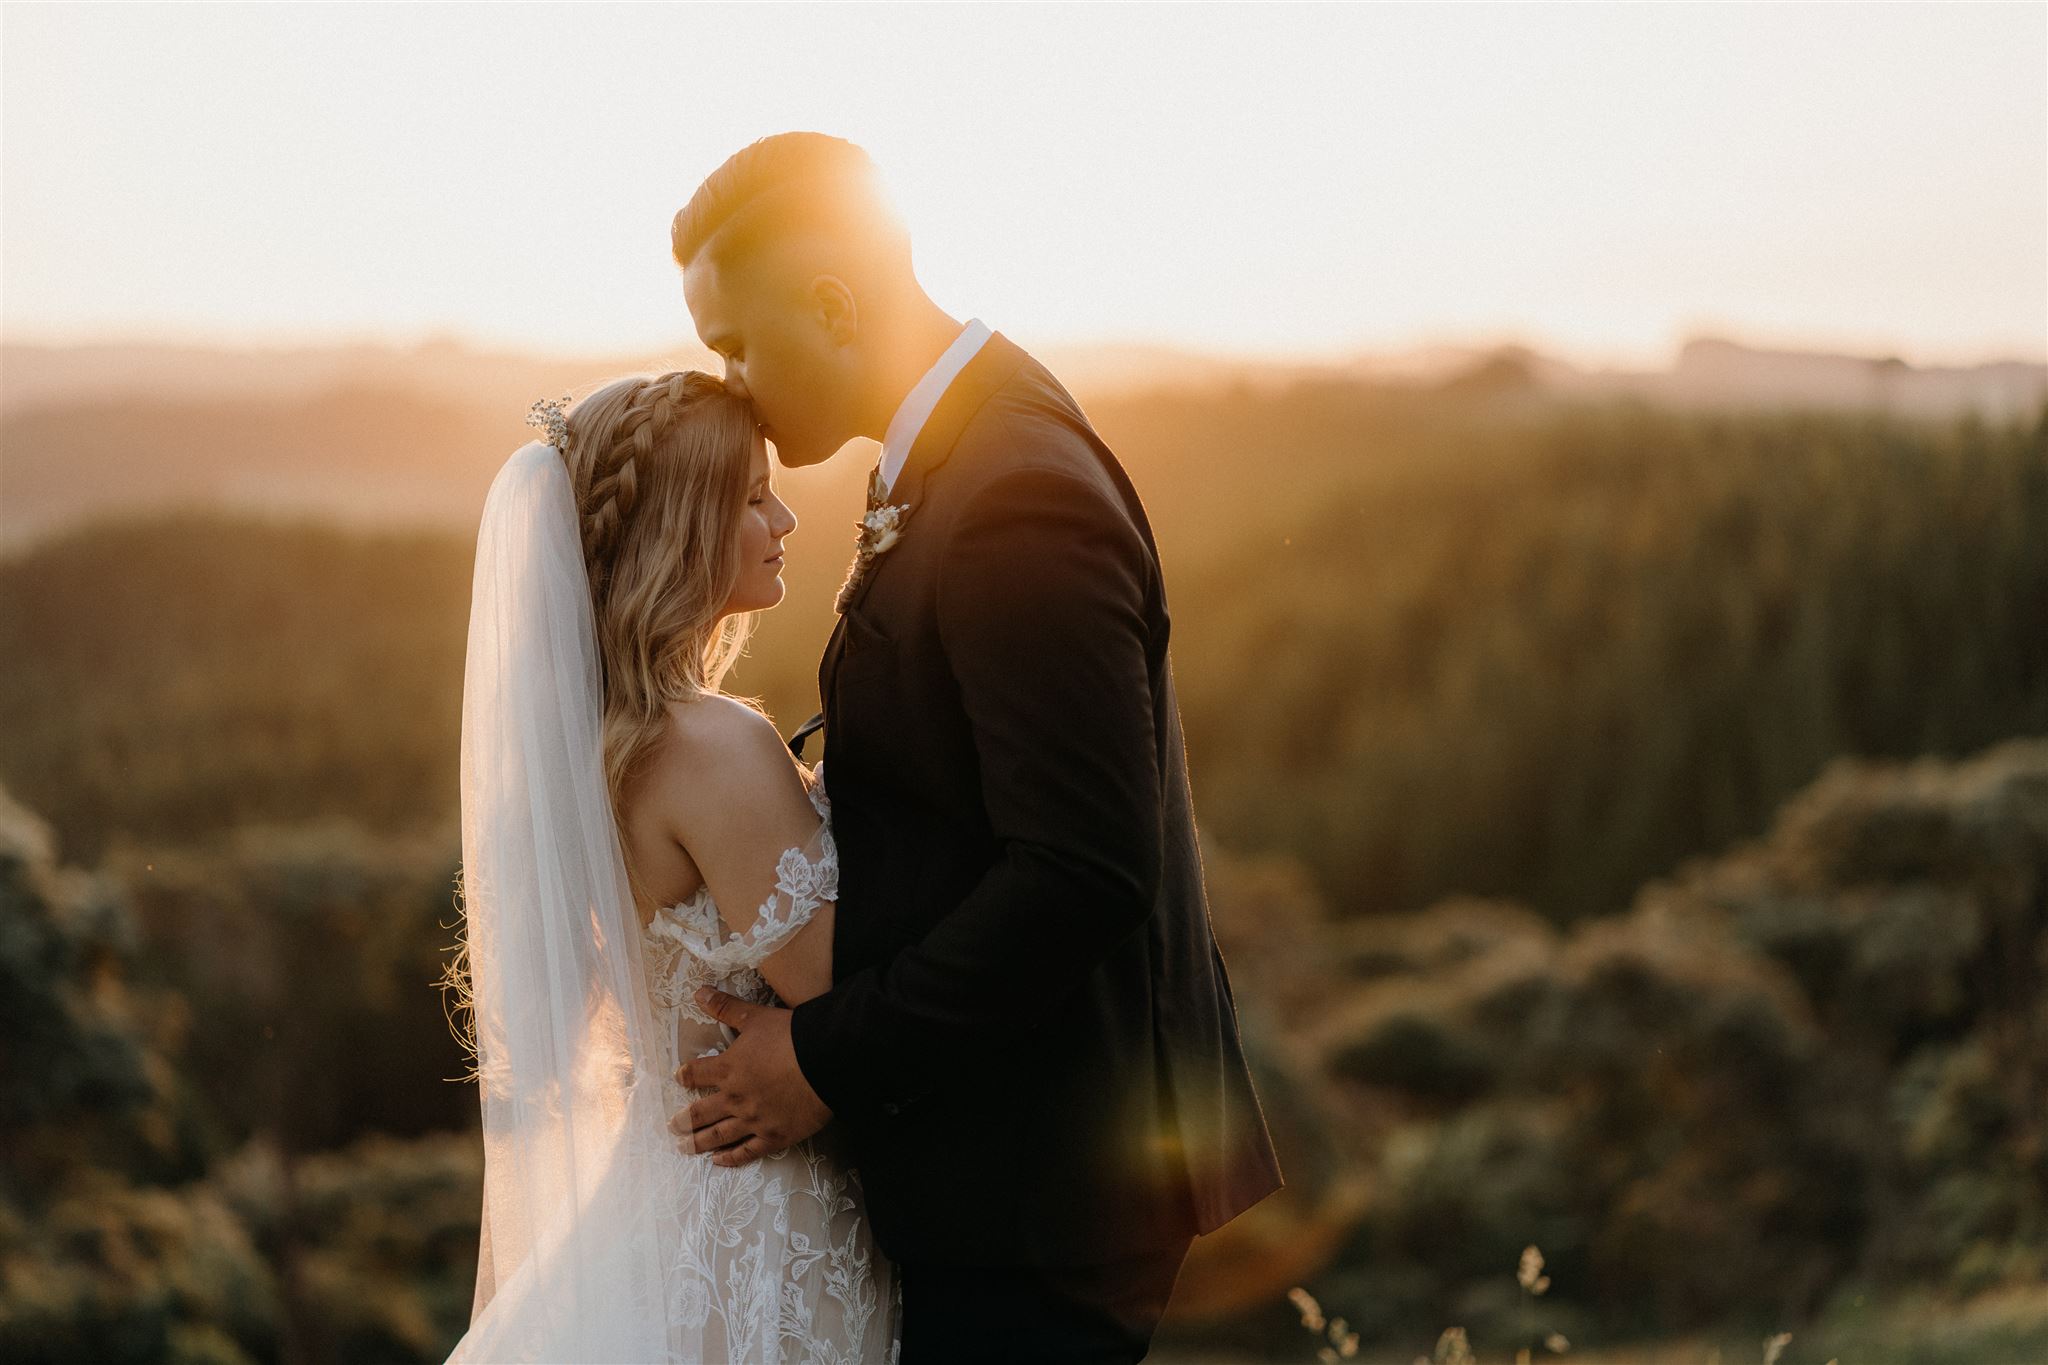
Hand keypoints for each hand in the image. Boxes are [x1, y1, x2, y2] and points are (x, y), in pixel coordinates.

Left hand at [671, 988, 832, 1166]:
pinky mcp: (773, 1136)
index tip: (679, 1078)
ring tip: (683, 1148)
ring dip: (697, 1143)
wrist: (826, 1061)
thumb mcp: (756, 1017)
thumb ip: (726, 1008)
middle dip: (683, 1120)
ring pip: (717, 1136)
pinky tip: (718, 1161)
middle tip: (671, 1126)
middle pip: (700, 1113)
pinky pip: (746, 1152)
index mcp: (728, 1068)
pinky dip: (730, 1158)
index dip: (685, 1075)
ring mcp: (753, 1121)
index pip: (697, 1073)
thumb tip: (699, 992)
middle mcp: (735, 1098)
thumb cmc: (791, 1036)